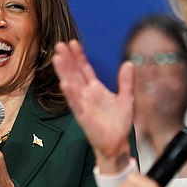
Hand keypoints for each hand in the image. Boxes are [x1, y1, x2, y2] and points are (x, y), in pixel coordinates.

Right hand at [53, 40, 133, 172]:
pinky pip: (75, 104)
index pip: (84, 69)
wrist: (117, 143)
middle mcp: (86, 95)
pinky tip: (64, 84)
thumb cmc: (119, 124)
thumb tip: (129, 63)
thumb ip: (126, 82)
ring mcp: (83, 105)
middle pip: (74, 74)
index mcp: (95, 89)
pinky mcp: (83, 117)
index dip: (78, 56)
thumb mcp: (126, 99)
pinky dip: (70, 94)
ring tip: (57, 59)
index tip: (73, 43)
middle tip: (60, 45)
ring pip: (71, 85)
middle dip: (67, 60)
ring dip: (64, 73)